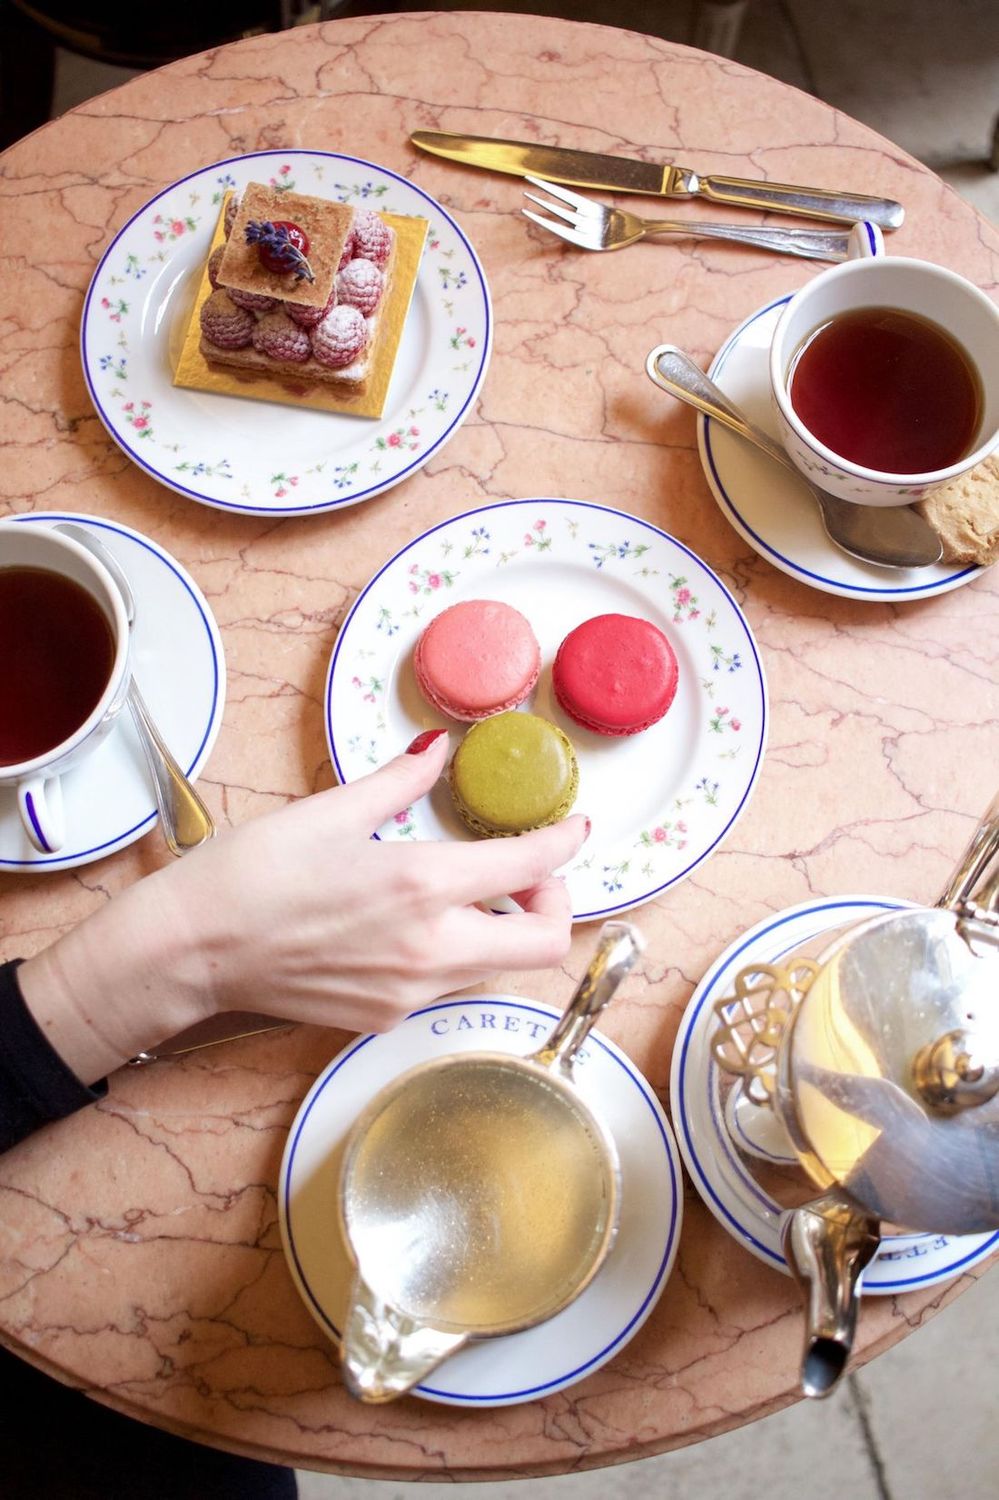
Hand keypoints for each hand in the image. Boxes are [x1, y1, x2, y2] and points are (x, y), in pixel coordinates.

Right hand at [18, 732, 587, 1081]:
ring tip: (466, 891)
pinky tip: (413, 924)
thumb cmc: (250, 875)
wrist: (193, 950)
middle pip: (542, 946)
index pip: (530, 867)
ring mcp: (409, 993)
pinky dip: (455, 952)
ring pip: (498, 968)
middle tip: (524, 873)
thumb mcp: (330, 811)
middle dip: (552, 905)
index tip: (574, 828)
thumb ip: (399, 783)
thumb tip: (437, 752)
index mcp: (420, 885)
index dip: (565, 843)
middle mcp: (429, 949)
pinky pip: (448, 986)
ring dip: (504, 929)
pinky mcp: (384, 1017)